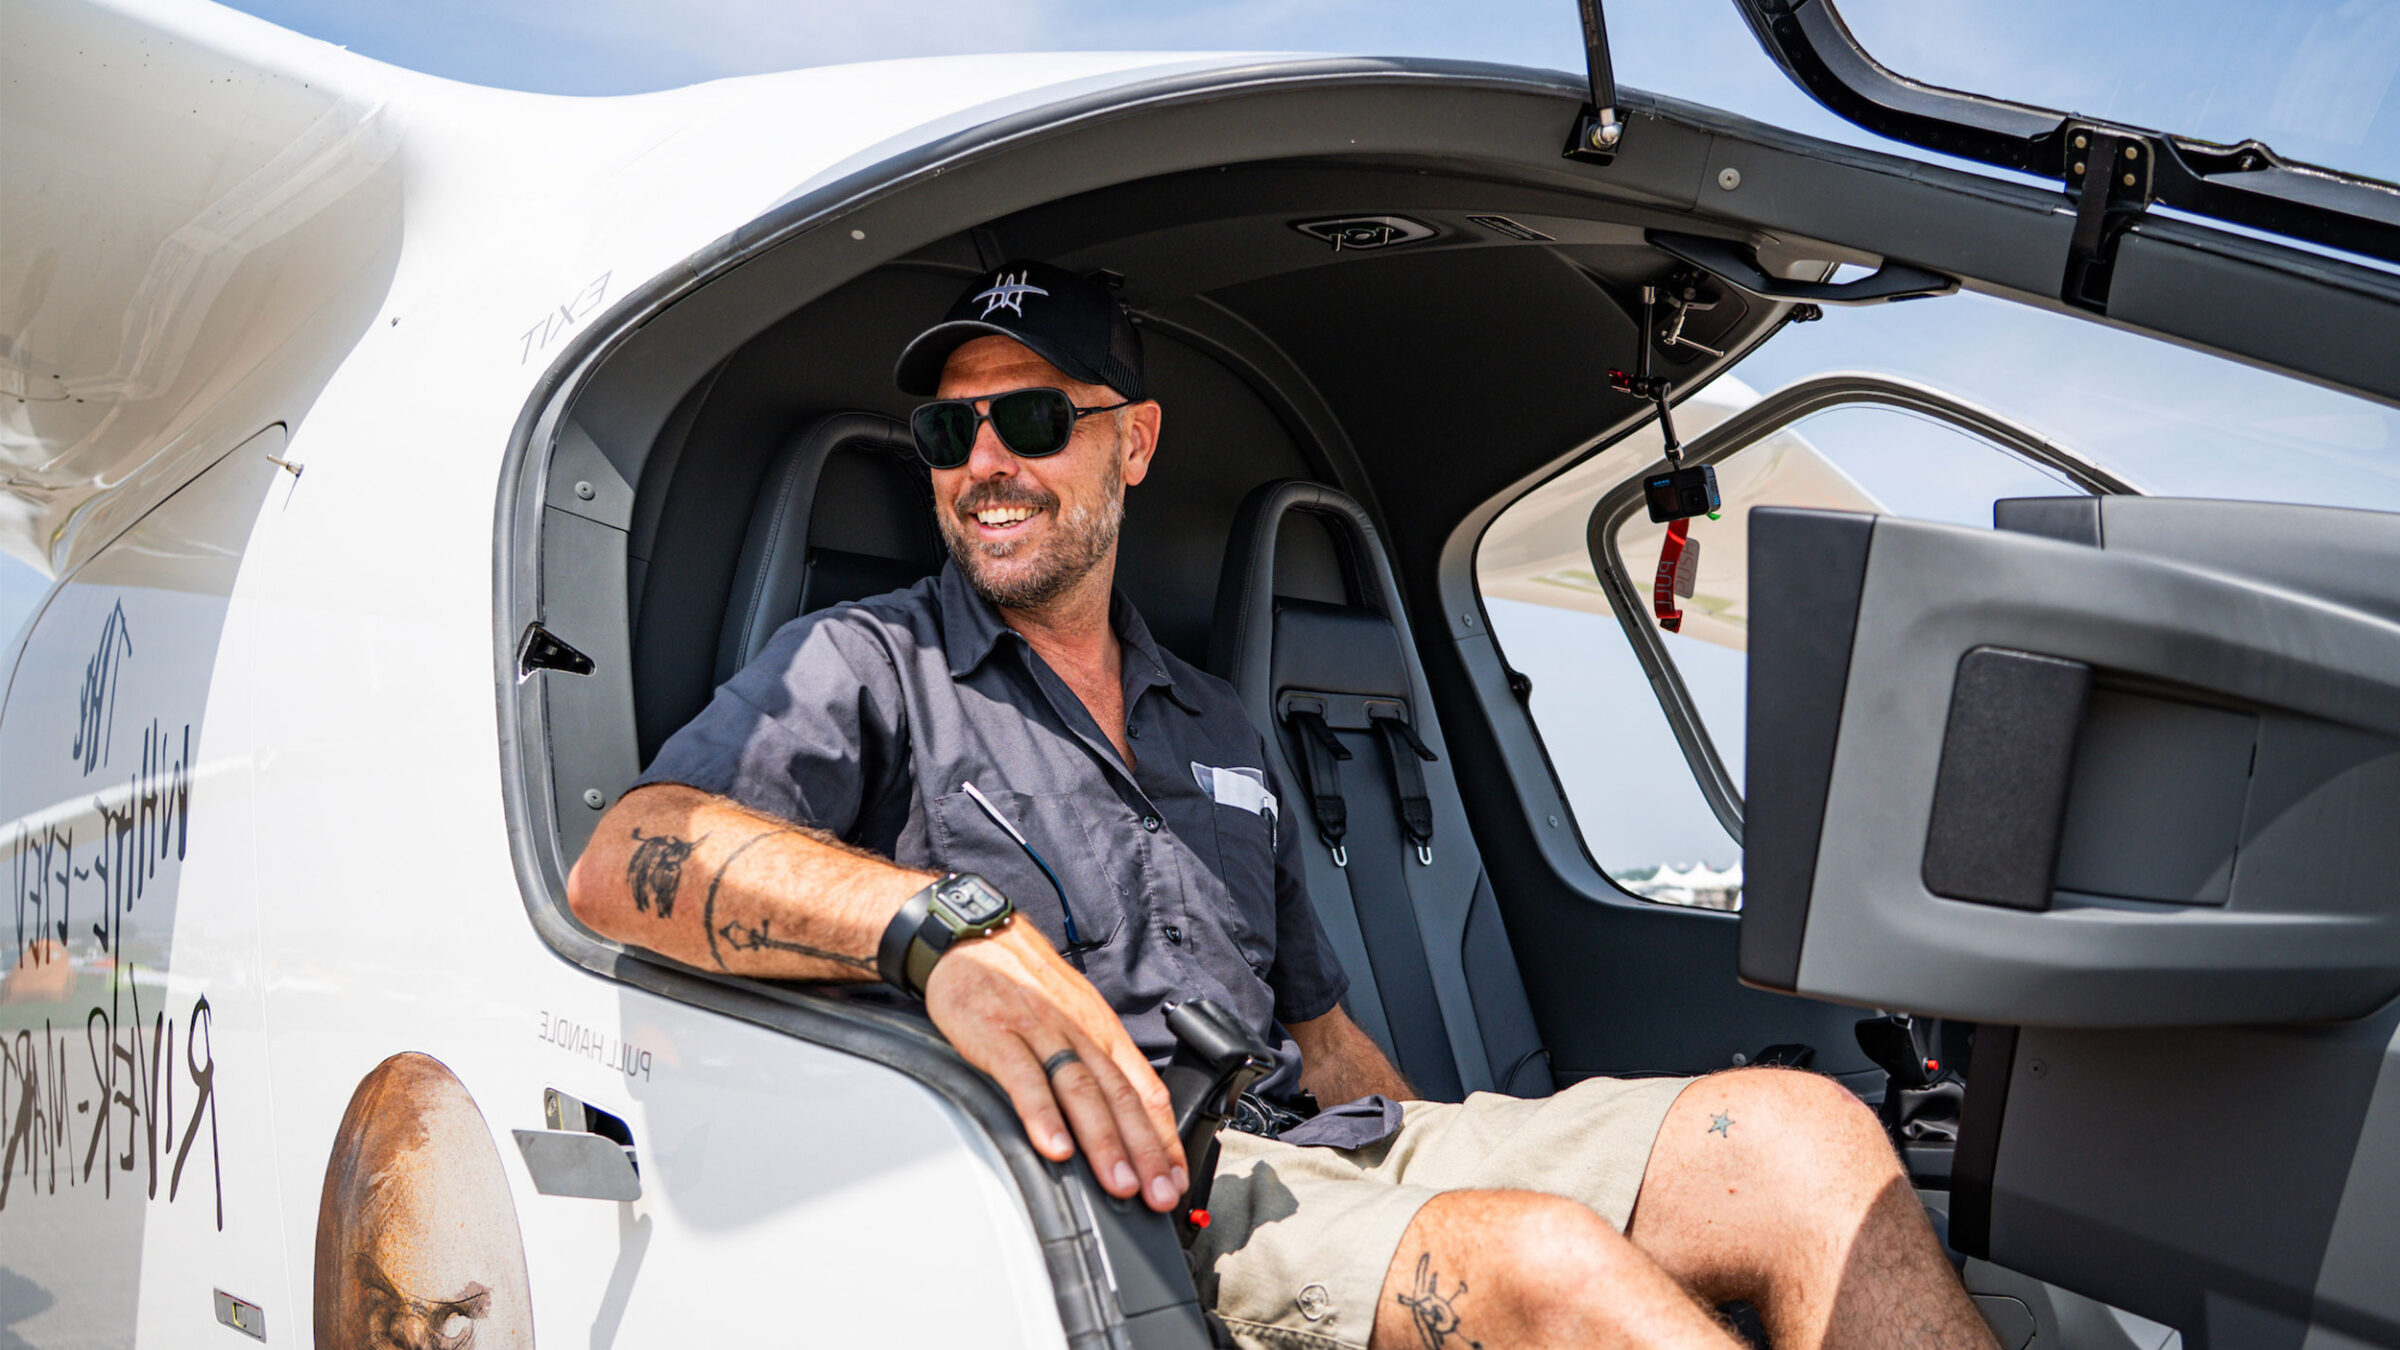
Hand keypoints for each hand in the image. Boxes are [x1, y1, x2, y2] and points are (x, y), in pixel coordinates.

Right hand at [924, 920, 1188, 1210]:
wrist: (972, 937)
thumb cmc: (1022, 983)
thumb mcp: (1071, 1014)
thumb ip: (1092, 1062)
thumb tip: (1118, 1117)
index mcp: (1100, 1031)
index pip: (1144, 1089)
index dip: (1163, 1137)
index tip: (1175, 1179)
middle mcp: (1079, 1032)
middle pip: (1120, 1097)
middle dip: (1145, 1152)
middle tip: (1159, 1195)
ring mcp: (1040, 1033)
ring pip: (1081, 1091)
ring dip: (1104, 1142)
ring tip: (1119, 1184)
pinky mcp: (998, 1036)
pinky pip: (1025, 1080)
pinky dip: (1042, 1116)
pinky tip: (1054, 1147)